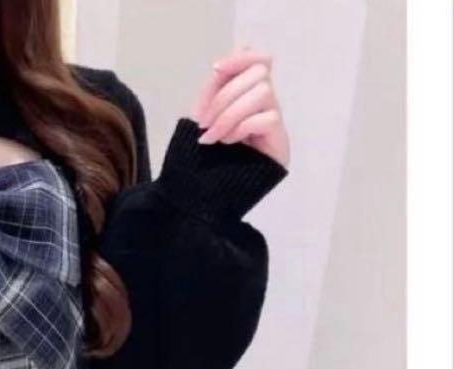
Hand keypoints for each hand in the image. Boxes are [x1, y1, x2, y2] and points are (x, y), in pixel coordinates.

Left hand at [191, 44, 289, 167]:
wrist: (208, 194)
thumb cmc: (207, 156)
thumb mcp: (205, 117)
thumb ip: (214, 90)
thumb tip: (220, 66)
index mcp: (248, 94)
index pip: (259, 59)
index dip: (240, 58)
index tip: (216, 69)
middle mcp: (266, 103)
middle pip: (258, 72)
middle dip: (224, 96)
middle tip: (204, 123)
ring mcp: (275, 120)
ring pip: (263, 91)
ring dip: (230, 113)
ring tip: (215, 137)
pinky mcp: (280, 140)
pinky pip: (267, 117)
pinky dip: (242, 127)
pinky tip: (229, 142)